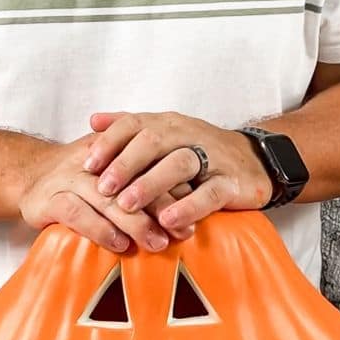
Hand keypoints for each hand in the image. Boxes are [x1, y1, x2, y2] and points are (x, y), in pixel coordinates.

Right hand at [18, 134, 195, 254]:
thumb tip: (190, 195)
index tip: (196, 209)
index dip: (173, 186)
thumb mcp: (111, 165)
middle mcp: (91, 159)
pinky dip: (100, 229)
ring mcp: (69, 178)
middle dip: (160, 207)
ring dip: (135, 223)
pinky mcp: (49, 199)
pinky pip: (77, 213)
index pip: (148, 162)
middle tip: (183, 231)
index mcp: (112, 146)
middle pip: (131, 181)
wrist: (28, 172)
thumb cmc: (82, 175)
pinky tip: (119, 243)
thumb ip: (145, 175)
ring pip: (107, 199)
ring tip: (157, 243)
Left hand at [84, 111, 273, 234]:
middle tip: (103, 187)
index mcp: (168, 123)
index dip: (109, 142)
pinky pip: (209, 192)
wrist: (253, 161)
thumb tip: (93, 119)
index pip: (134, 124)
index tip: (86, 164)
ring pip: (179, 163)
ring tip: (126, 205)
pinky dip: (188, 206)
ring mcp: (212, 157)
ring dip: (150, 184)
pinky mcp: (231, 182)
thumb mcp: (165, 134)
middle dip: (125, 164)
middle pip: (153, 140)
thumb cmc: (199, 150)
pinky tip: (168, 220)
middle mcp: (188, 134)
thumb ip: (129, 127)